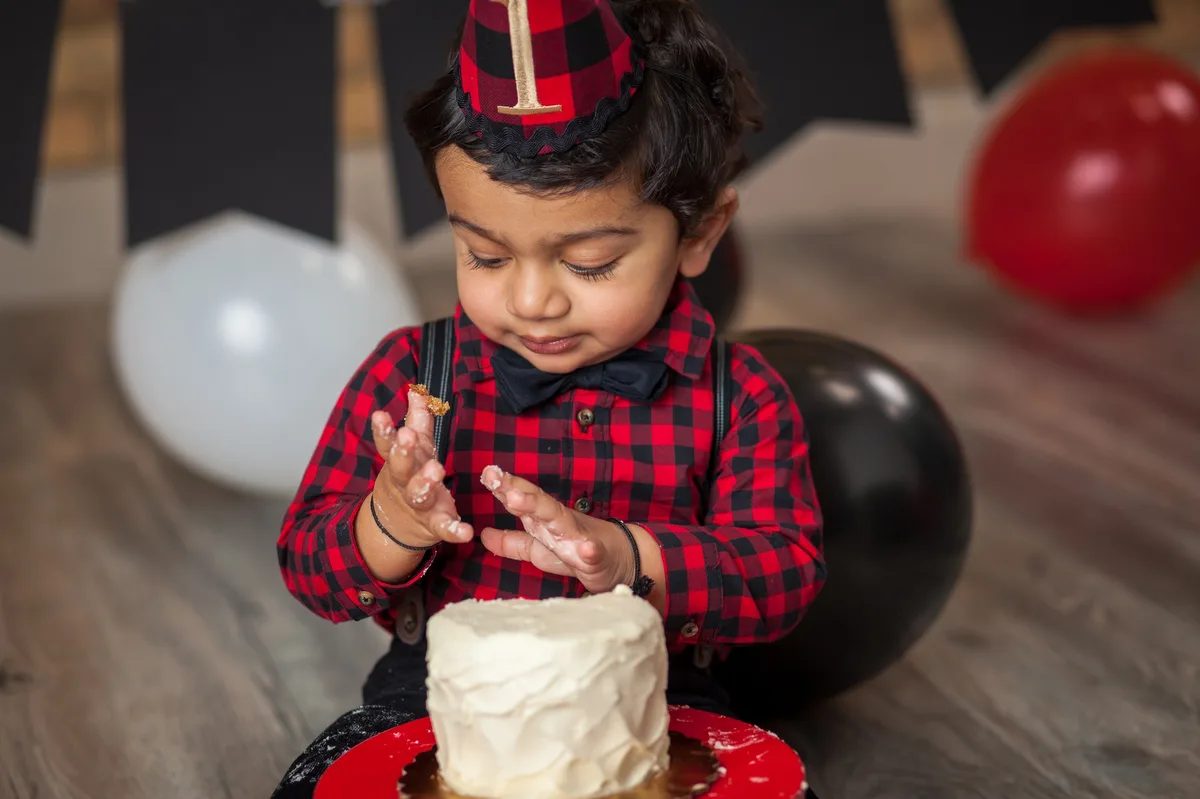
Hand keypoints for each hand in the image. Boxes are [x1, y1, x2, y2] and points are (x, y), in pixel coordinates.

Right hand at [367, 387, 473, 548]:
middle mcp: (406, 483)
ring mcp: (420, 505)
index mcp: (399, 463)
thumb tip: (417, 390)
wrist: (397, 525)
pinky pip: (445, 528)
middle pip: (401, 468)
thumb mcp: (414, 448)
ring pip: (420, 495)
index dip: (384, 431)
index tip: (381, 414)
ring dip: (425, 483)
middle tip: (407, 437)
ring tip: (435, 471)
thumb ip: (418, 420)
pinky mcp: (435, 525)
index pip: (388, 445)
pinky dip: (454, 530)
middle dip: (403, 453)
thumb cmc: (410, 476)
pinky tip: (466, 531)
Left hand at [478, 466, 635, 594]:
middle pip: (538, 503)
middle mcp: (560, 522)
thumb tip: (484, 535)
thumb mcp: (538, 549)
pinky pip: (592, 552)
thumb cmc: (576, 551)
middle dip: (518, 491)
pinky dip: (590, 549)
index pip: (523, 498)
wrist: (618, 560)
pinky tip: (586, 549)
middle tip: (497, 479)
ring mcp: (579, 536)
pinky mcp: (596, 556)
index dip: (505, 486)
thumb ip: (513, 543)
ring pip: (559, 520)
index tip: (487, 473)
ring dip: (540, 509)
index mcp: (544, 519)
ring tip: (517, 500)